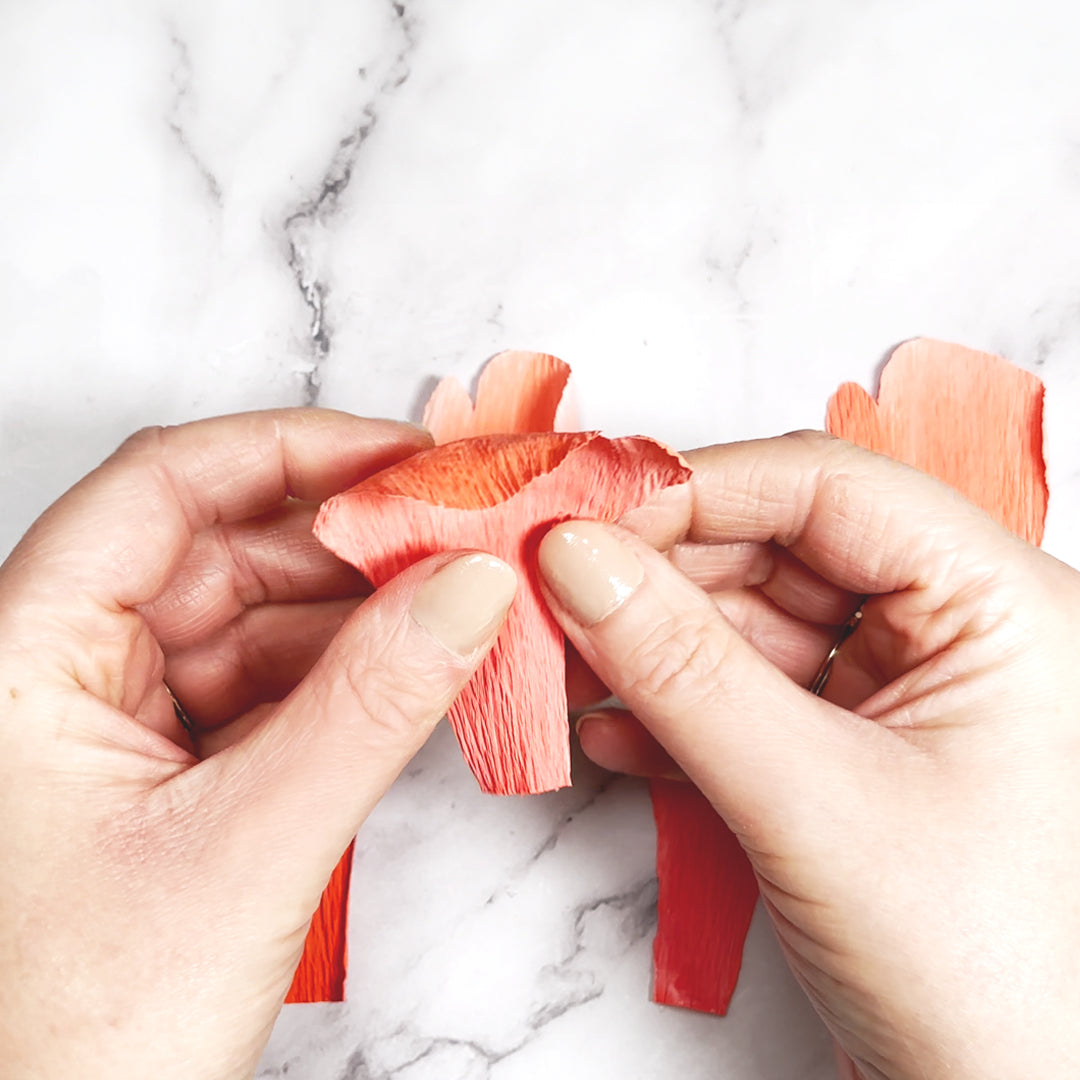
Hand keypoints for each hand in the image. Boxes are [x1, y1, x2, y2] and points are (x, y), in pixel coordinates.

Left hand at [0, 410, 515, 1079]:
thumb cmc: (75, 1037)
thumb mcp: (242, 851)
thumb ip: (371, 707)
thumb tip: (472, 588)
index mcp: (24, 651)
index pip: (166, 484)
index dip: (296, 449)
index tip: (410, 456)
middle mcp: (63, 666)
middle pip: (224, 546)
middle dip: (353, 541)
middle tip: (467, 540)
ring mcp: (118, 720)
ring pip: (257, 620)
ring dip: (362, 615)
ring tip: (465, 608)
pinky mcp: (168, 771)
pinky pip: (269, 689)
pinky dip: (347, 681)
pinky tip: (418, 675)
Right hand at [539, 431, 1079, 1079]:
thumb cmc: (977, 974)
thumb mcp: (812, 803)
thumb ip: (682, 669)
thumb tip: (574, 557)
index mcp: (1000, 605)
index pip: (829, 488)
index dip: (696, 489)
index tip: (583, 517)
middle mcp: (954, 627)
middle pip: (776, 547)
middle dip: (656, 575)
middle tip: (550, 595)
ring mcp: (898, 688)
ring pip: (748, 620)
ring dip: (650, 644)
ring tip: (562, 668)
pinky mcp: (849, 744)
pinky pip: (746, 690)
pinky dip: (672, 705)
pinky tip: (609, 731)